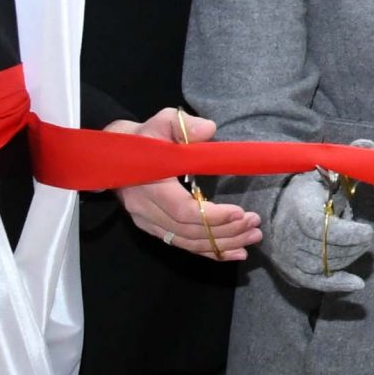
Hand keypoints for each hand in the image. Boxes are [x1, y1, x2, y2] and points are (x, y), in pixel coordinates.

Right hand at [108, 108, 258, 260]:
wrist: (118, 155)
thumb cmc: (146, 138)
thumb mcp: (162, 122)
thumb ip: (184, 125)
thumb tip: (209, 129)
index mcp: (149, 186)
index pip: (183, 210)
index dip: (212, 215)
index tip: (240, 212)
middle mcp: (146, 210)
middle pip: (189, 231)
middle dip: (226, 230)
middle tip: (255, 223)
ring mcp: (149, 222)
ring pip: (189, 242)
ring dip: (223, 243)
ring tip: (253, 236)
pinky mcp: (154, 228)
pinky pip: (184, 245)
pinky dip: (210, 252)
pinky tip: (235, 253)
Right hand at [262, 157, 373, 294]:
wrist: (276, 207)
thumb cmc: (308, 188)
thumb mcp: (326, 170)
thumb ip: (349, 160)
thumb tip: (371, 147)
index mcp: (296, 208)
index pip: (320, 230)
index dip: (348, 234)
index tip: (369, 231)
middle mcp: (287, 235)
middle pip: (325, 251)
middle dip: (353, 246)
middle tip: (365, 236)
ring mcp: (287, 256)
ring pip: (324, 267)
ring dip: (348, 258)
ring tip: (356, 244)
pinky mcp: (290, 271)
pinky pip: (315, 283)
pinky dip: (337, 285)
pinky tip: (357, 284)